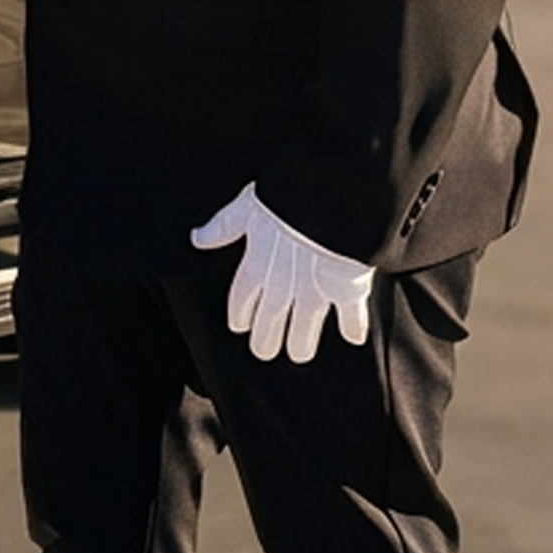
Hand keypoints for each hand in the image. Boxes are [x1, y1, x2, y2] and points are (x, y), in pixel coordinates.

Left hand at [190, 184, 374, 362]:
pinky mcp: (348, 289)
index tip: (240, 326)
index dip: (241, 312)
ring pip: (304, 326)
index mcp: (257, 264)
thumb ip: (224, 226)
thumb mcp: (247, 207)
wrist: (330, 201)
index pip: (242, 297)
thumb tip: (198, 238)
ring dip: (301, 342)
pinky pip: (351, 315)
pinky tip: (354, 338)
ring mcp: (315, 290)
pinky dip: (352, 326)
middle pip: (270, 319)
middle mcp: (283, 284)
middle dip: (266, 337)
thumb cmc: (288, 197)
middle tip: (263, 352)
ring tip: (299, 354)